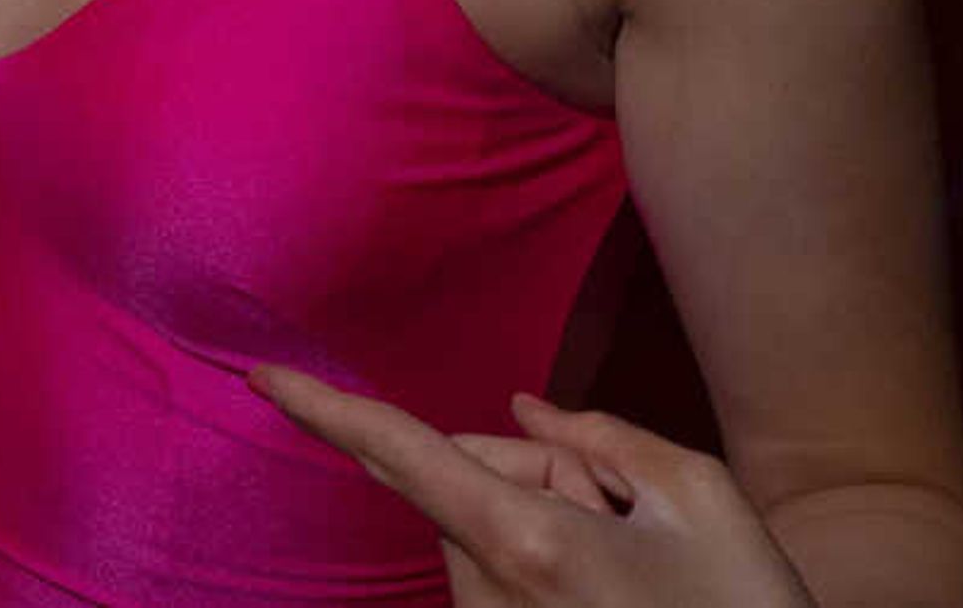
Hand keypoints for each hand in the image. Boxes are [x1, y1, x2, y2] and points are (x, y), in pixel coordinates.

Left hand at [256, 368, 814, 607]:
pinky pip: (505, 573)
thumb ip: (604, 437)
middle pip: (474, 478)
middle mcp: (488, 593)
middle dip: (543, 472)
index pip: (405, 452)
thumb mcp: (702, 495)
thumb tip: (529, 411)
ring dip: (553, 520)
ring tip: (638, 567)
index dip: (328, 409)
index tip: (260, 376)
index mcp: (526, 543)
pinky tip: (622, 593)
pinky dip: (550, 559)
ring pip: (490, 526)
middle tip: (638, 522)